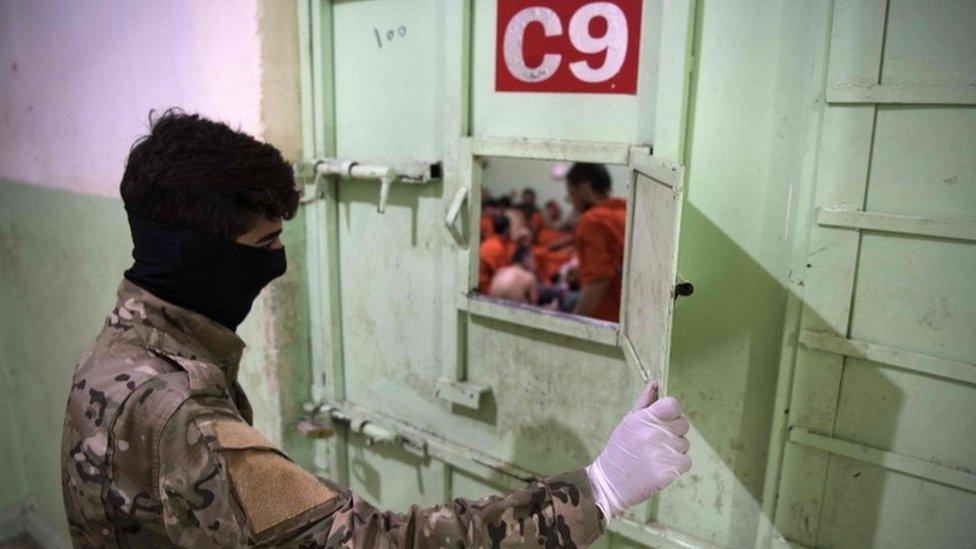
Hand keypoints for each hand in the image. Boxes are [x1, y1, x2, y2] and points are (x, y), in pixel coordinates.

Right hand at [585, 383, 690, 519]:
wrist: (610, 482)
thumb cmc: (619, 450)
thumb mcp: (628, 422)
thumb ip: (644, 402)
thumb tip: (656, 383)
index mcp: (644, 418)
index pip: (674, 405)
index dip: (673, 412)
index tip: (665, 420)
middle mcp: (655, 433)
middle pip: (683, 424)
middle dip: (674, 431)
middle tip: (656, 442)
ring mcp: (664, 452)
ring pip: (685, 444)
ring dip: (675, 450)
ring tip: (655, 457)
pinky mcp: (670, 470)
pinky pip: (686, 462)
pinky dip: (677, 465)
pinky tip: (661, 467)